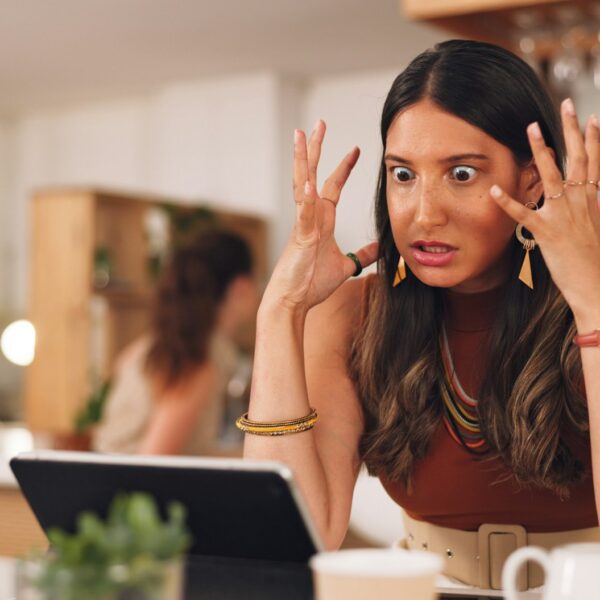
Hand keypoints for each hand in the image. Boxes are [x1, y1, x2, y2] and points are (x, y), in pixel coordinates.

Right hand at [263, 120, 378, 313]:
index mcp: (322, 220)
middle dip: (317, 149)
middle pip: (313, 174)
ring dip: (302, 160)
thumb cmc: (311, 283)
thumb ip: (362, 255)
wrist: (292, 300)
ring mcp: (303, 224)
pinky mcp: (301, 238)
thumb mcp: (345, 266)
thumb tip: (378, 247)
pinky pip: (303, 214)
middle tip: (319, 123)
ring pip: (302, 184)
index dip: (343, 167)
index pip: (333, 186)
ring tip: (300, 135)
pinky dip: (306, 198)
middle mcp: (311, 216)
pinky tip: (308, 181)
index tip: (356, 149)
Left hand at [490, 100, 599, 320]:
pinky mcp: (547, 232)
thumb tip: (588, 197)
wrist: (597, 286)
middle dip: (572, 130)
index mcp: (595, 201)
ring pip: (552, 175)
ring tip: (531, 128)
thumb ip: (590, 210)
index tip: (591, 117)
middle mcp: (581, 202)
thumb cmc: (595, 262)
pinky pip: (523, 213)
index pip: (596, 163)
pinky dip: (507, 202)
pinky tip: (494, 189)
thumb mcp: (597, 229)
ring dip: (541, 151)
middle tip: (567, 104)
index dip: (593, 139)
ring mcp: (564, 215)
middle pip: (578, 159)